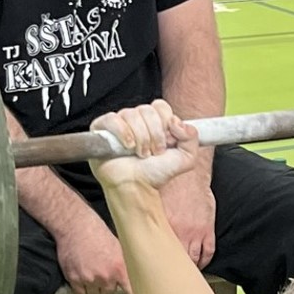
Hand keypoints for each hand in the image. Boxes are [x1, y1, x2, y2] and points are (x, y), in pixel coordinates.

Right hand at [54, 205, 130, 293]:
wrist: (76, 225)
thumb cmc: (98, 232)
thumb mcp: (120, 247)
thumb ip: (127, 264)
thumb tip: (139, 275)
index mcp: (121, 268)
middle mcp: (106, 276)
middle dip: (107, 287)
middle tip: (103, 272)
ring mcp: (90, 279)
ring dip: (94, 287)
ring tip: (92, 270)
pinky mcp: (75, 279)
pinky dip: (83, 293)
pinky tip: (83, 281)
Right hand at [89, 99, 203, 191]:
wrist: (137, 187)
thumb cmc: (156, 173)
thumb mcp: (186, 158)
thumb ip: (192, 137)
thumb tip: (177, 122)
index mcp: (154, 121)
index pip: (161, 106)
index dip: (165, 124)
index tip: (166, 143)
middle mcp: (136, 119)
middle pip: (147, 110)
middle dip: (154, 135)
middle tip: (153, 153)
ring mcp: (118, 122)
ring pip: (132, 114)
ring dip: (140, 138)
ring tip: (140, 154)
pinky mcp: (101, 128)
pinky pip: (112, 119)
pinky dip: (123, 133)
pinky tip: (128, 147)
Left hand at [160, 172, 217, 268]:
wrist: (192, 173)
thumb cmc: (172, 185)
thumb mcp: (156, 204)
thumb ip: (151, 221)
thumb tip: (140, 234)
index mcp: (163, 227)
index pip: (158, 253)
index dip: (157, 263)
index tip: (154, 270)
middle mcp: (179, 233)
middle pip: (176, 259)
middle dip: (173, 269)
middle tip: (169, 277)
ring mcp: (195, 233)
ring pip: (193, 259)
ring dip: (190, 267)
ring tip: (186, 272)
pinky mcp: (208, 230)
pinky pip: (208, 252)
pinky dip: (205, 260)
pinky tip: (201, 262)